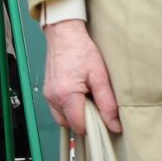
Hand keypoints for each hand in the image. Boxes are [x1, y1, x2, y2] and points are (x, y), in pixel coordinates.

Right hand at [42, 19, 121, 134]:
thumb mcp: (100, 76)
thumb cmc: (81, 50)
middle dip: (85, 120)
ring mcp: (48, 96)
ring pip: (64, 119)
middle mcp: (53, 98)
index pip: (80, 126)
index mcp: (66, 95)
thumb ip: (107, 103)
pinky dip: (69, 108)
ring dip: (77, 115)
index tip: (104, 117)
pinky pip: (58, 110)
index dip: (94, 126)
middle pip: (71, 125)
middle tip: (96, 104)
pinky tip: (79, 95)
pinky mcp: (47, 92)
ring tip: (87, 98)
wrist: (64, 34)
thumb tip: (114, 125)